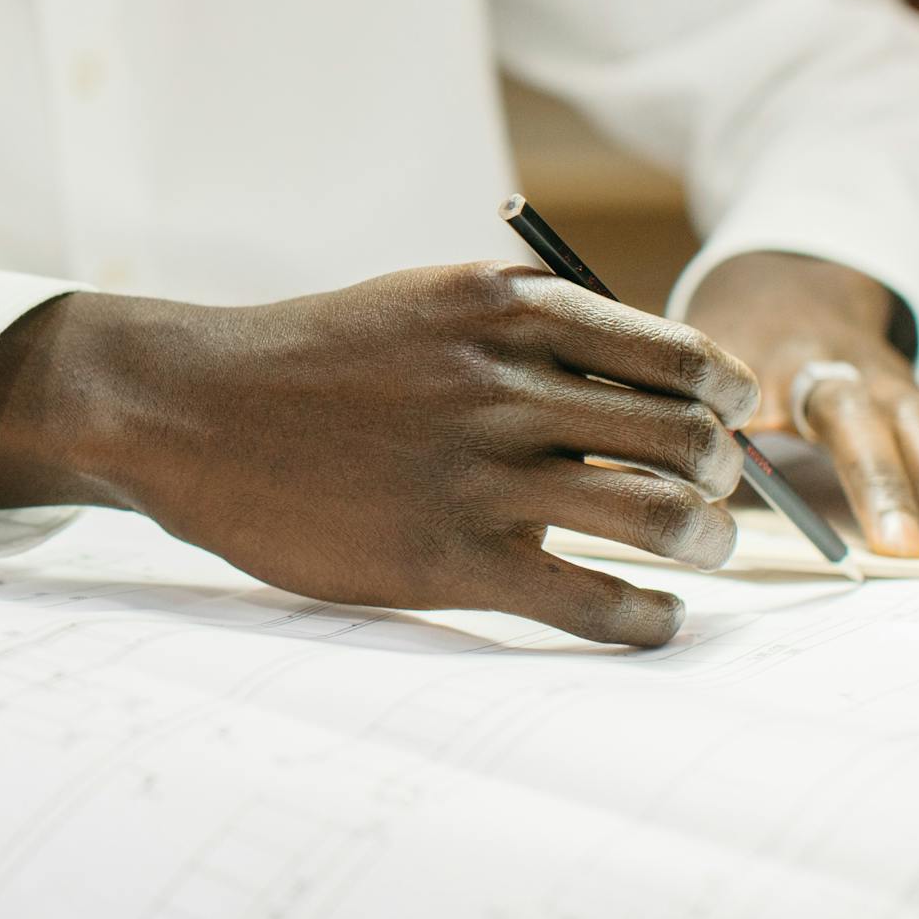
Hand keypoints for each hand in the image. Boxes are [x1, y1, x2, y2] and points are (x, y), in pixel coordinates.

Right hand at [0, 263, 762, 646]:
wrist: (190, 409)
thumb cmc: (312, 360)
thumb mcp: (421, 300)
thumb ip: (524, 324)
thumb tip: (646, 371)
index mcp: (502, 307)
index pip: (677, 353)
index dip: (723, 395)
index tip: (728, 419)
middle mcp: (502, 384)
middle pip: (686, 436)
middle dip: (723, 471)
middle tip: (715, 492)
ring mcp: (477, 474)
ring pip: (659, 516)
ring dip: (702, 539)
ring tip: (696, 549)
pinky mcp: (447, 559)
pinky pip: (593, 602)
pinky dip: (647, 617)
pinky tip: (650, 615)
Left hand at [685, 252, 918, 558]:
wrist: (786, 290)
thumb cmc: (731, 346)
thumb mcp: (695, 372)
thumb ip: (691, 425)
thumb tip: (686, 506)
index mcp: (783, 361)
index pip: (805, 403)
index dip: (822, 453)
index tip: (821, 499)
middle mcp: (847, 367)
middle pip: (877, 416)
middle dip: (887, 480)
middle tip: (902, 548)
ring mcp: (891, 383)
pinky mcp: (918, 405)